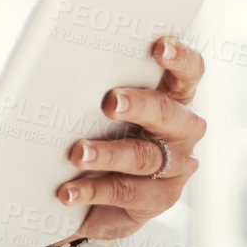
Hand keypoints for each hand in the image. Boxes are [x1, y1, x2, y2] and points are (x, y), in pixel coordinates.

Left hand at [52, 36, 206, 242]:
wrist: (102, 197)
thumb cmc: (103, 134)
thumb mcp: (103, 108)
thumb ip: (97, 87)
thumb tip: (58, 69)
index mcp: (172, 97)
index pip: (188, 73)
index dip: (180, 58)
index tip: (159, 47)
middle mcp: (181, 130)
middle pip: (168, 114)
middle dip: (139, 105)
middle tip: (111, 102)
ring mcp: (174, 167)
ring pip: (144, 156)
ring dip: (108, 154)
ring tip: (78, 153)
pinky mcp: (157, 199)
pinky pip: (125, 192)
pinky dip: (92, 190)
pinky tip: (69, 190)